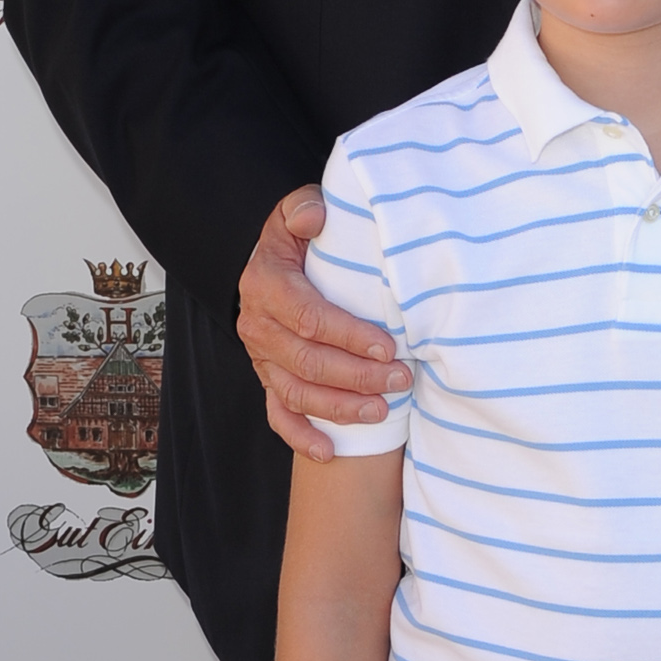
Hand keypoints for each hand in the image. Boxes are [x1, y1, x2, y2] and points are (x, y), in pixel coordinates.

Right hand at [238, 190, 413, 460]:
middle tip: (401, 379)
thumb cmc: (294, 239)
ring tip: (382, 412)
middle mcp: (258, 326)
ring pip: (297, 392)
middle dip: (358, 375)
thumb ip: (303, 209)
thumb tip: (315, 217)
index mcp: (267, 286)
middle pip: (307, 362)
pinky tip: (329, 451)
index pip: (309, 317)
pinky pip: (278, 414)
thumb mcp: (294, 212)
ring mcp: (261, 358)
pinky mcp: (267, 378)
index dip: (349, 335)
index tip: (389, 344)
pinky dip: (300, 436)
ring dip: (340, 408)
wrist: (267, 261)